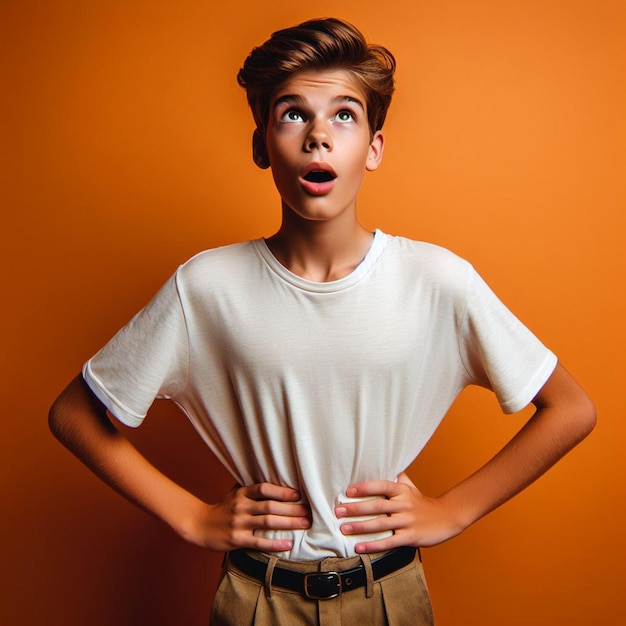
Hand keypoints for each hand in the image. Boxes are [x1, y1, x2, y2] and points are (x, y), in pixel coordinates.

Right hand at [190, 482, 310, 551]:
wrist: (199, 525)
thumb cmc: (223, 508)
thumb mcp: (235, 493)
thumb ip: (252, 489)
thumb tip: (278, 483)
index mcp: (242, 493)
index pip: (264, 488)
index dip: (282, 491)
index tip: (299, 494)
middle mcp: (241, 506)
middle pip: (271, 506)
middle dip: (292, 509)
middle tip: (309, 511)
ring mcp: (238, 523)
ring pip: (268, 522)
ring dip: (289, 523)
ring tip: (305, 524)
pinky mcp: (236, 540)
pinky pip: (259, 542)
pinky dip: (275, 543)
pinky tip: (289, 544)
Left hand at [334, 472, 463, 552]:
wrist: (447, 517)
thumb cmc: (424, 502)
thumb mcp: (411, 487)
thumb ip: (398, 478)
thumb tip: (385, 464)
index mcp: (402, 491)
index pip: (381, 486)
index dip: (364, 488)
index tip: (348, 491)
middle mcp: (404, 504)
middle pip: (377, 506)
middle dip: (356, 509)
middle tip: (338, 511)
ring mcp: (407, 521)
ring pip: (381, 524)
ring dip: (360, 527)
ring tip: (344, 529)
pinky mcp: (411, 537)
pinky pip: (389, 541)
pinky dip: (373, 545)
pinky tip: (360, 548)